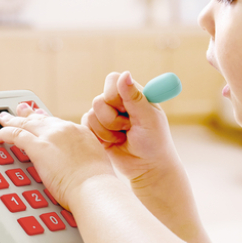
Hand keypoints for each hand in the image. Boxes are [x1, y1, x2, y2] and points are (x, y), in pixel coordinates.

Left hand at [0, 103, 116, 208]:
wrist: (94, 188)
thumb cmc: (97, 186)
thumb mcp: (96, 165)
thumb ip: (84, 160)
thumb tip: (78, 167)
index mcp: (80, 133)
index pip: (58, 123)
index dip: (46, 121)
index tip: (41, 118)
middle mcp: (66, 130)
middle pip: (41, 119)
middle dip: (28, 115)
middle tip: (20, 109)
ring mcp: (51, 137)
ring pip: (26, 123)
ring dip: (12, 121)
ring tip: (3, 120)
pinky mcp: (39, 147)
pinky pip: (17, 135)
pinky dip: (6, 133)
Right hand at [81, 70, 181, 188]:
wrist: (147, 168)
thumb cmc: (154, 142)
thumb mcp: (148, 119)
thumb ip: (135, 97)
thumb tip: (125, 74)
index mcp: (133, 93)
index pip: (113, 80)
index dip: (115, 96)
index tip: (128, 111)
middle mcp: (117, 101)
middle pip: (99, 100)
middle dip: (113, 119)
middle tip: (129, 127)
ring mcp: (105, 115)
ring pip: (91, 115)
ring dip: (108, 131)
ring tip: (123, 137)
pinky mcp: (96, 129)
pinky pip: (87, 126)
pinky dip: (101, 137)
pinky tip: (115, 143)